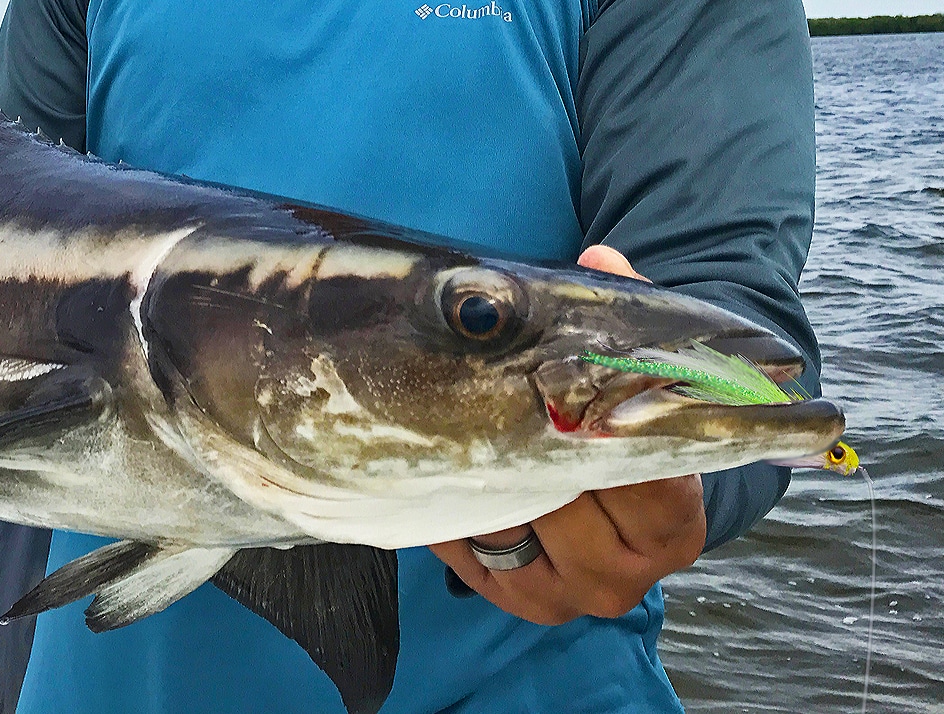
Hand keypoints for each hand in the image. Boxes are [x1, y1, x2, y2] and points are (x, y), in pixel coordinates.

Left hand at [430, 245, 706, 624]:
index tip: (561, 377)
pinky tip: (454, 472)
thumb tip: (600, 253)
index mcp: (676, 521)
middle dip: (530, 438)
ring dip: (486, 469)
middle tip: (492, 385)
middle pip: (567, 498)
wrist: (623, 500)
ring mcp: (572, 595)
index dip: (602, 421)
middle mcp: (628, 571)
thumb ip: (630, 317)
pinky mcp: (520, 600)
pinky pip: (469, 549)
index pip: (646, 476)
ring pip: (511, 520)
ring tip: (467, 426)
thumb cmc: (632, 430)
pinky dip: (458, 506)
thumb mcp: (643, 381)